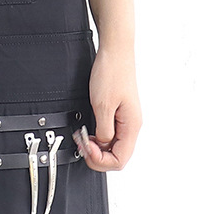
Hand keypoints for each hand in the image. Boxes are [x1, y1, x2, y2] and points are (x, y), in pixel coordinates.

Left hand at [74, 44, 141, 171]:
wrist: (114, 53)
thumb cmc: (111, 73)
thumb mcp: (102, 106)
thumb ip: (103, 130)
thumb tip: (102, 144)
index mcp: (131, 126)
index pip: (120, 160)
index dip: (100, 160)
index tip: (86, 148)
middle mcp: (131, 126)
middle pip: (117, 156)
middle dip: (97, 155)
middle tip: (82, 144)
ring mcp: (125, 120)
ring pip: (113, 146)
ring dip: (97, 147)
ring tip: (83, 138)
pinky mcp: (118, 113)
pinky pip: (110, 134)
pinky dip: (98, 137)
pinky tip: (88, 131)